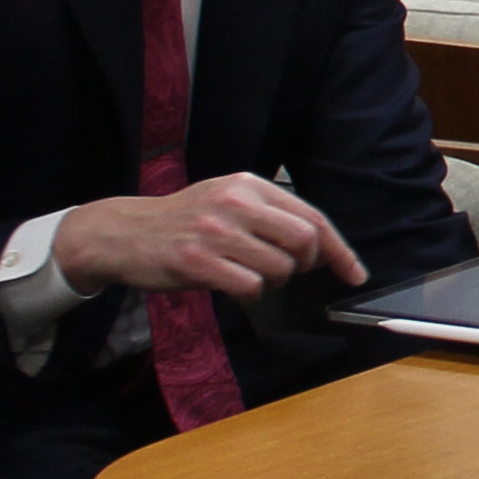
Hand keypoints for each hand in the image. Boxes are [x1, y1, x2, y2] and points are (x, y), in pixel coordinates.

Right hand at [54, 172, 362, 297]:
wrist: (124, 232)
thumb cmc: (185, 221)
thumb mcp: (229, 202)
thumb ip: (272, 217)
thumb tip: (321, 249)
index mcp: (249, 185)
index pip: (312, 218)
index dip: (339, 250)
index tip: (354, 274)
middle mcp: (235, 202)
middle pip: (303, 242)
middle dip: (304, 265)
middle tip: (283, 271)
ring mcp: (215, 231)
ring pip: (278, 268)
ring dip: (271, 281)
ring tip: (245, 273)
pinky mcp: (196, 261)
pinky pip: (249, 287)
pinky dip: (249, 294)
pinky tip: (230, 285)